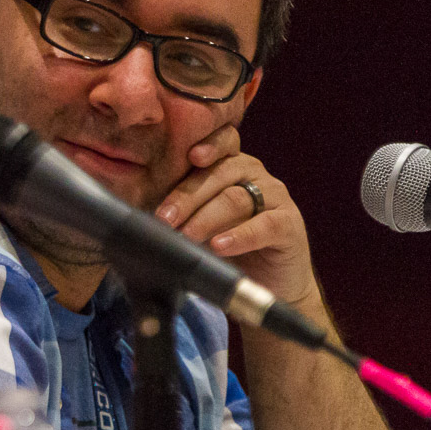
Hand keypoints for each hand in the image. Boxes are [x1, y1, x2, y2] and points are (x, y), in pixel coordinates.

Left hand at [156, 124, 318, 303]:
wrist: (267, 286)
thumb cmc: (225, 251)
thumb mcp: (198, 226)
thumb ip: (177, 213)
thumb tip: (141, 214)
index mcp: (230, 166)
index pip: (222, 142)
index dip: (209, 143)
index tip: (190, 156)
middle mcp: (254, 175)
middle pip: (221, 174)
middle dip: (187, 197)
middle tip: (164, 219)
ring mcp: (275, 197)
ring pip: (237, 199)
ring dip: (206, 218)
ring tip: (186, 236)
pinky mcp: (289, 225)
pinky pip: (264, 225)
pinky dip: (239, 236)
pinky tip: (220, 246)